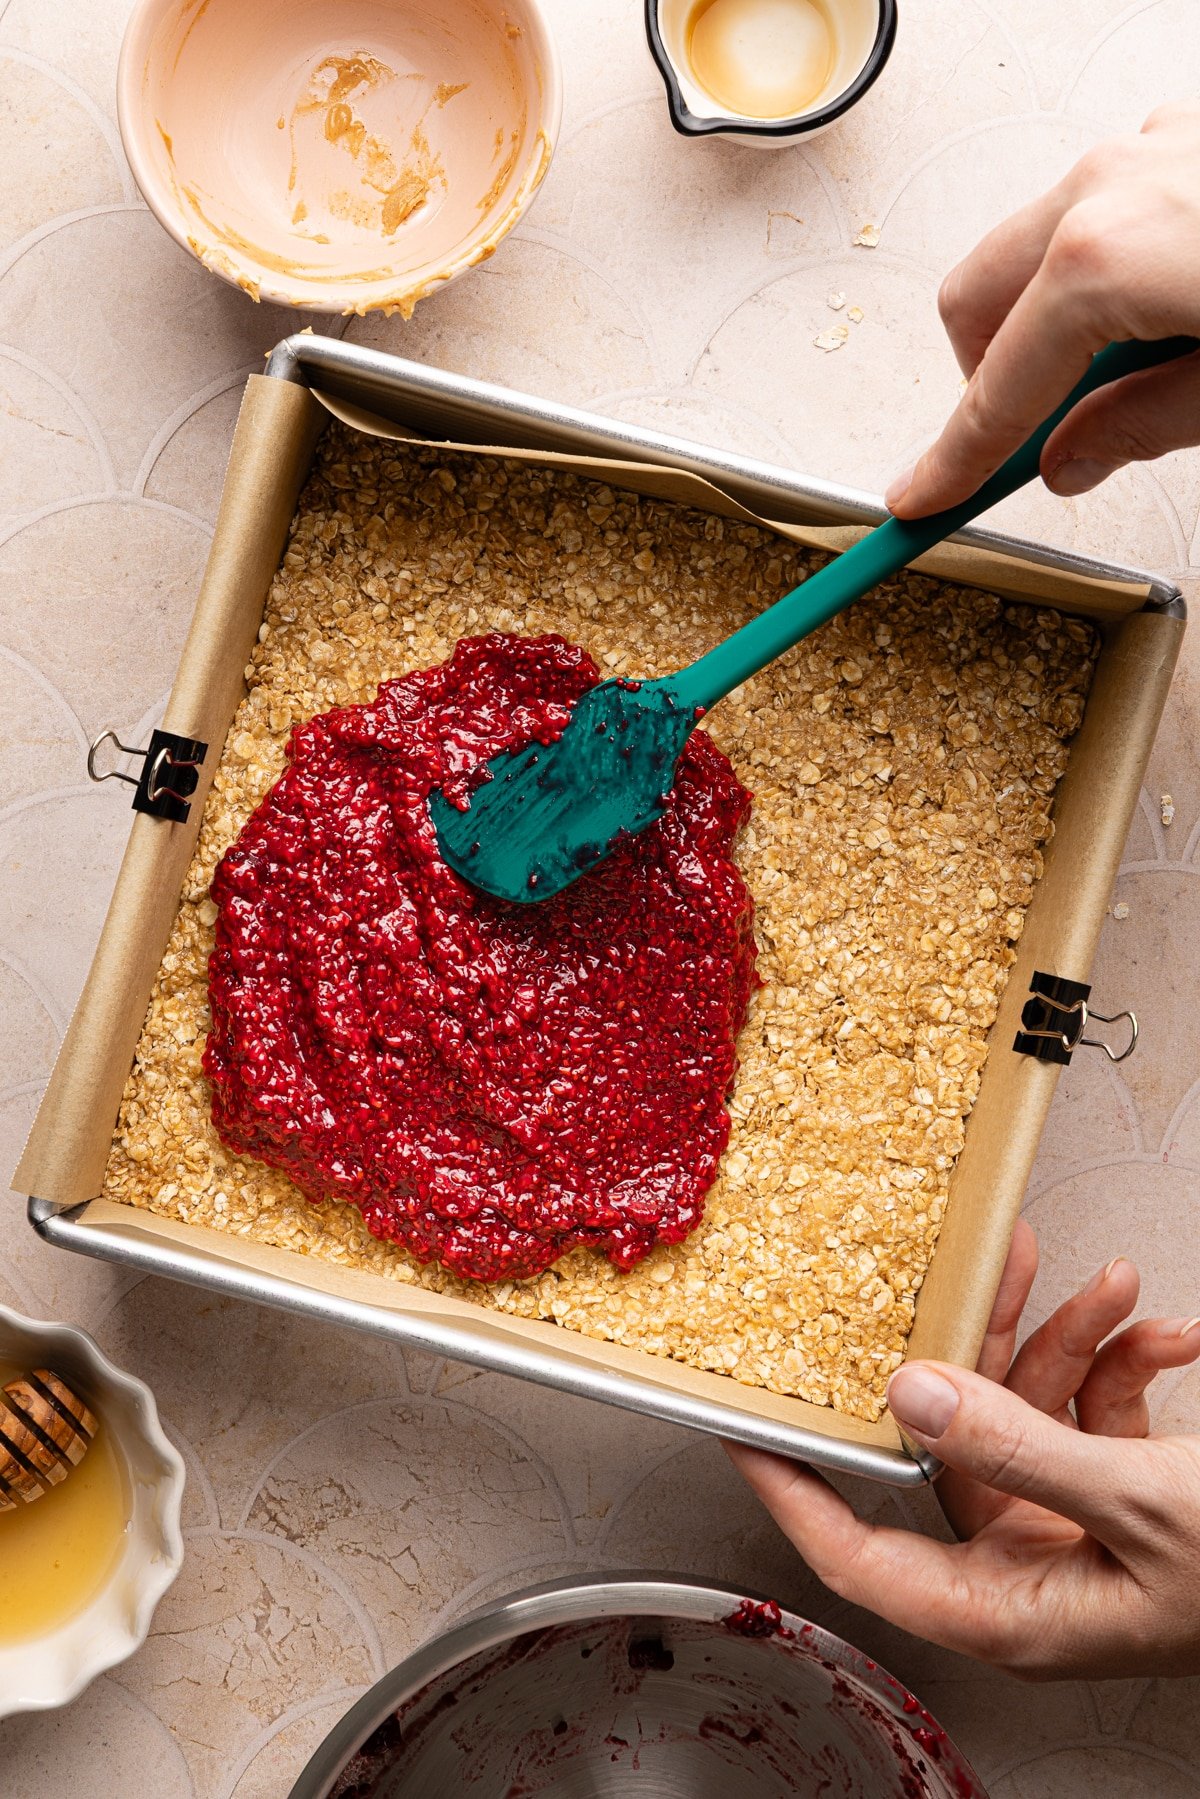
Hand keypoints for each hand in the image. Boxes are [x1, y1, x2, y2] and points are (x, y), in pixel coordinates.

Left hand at [727, 1219, 1199, 1678]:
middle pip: (952, 1444)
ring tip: (1095, 1277)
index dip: (793, 1489)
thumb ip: (1018, 1446)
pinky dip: (1125, 1364)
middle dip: (973, 1347)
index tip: (743, 1422)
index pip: (860, 1553)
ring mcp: (1074, 1529)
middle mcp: (1029, 1570)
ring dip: (1066, 1338)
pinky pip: (1096, 1415)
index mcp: (1009, 1609)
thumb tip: (910, 1395)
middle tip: (965, 1272)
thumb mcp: (1136, 1502)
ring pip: (1028, 1412)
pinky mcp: (1120, 1494)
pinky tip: (1161, 1330)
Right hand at [886, 103, 1199, 516]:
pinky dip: (1106, 269)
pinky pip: (1101, 208)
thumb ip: (1142, 426)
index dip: (953, 462)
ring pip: (1038, 251)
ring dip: (1055, 320)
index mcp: (1099, 260)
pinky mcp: (1182, 140)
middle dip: (989, 377)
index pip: (994, 395)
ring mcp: (1144, 151)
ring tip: (1131, 366)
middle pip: (979, 301)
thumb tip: (1073, 457)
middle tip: (1031, 436)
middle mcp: (1106, 189)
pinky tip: (1167, 305)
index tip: (920, 500)